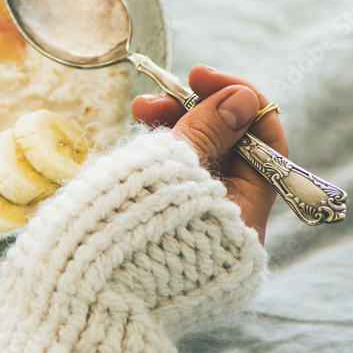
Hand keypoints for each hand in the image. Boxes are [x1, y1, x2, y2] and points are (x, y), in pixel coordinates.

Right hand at [132, 65, 287, 243]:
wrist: (88, 275)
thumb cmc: (136, 220)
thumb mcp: (174, 166)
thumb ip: (208, 128)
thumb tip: (243, 99)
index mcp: (246, 215)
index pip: (264, 142)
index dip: (237, 100)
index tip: (199, 77)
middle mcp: (231, 221)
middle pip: (231, 146)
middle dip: (196, 110)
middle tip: (157, 92)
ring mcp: (202, 219)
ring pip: (202, 155)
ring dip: (175, 123)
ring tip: (139, 109)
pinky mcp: (173, 217)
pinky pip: (181, 172)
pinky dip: (164, 148)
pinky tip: (140, 132)